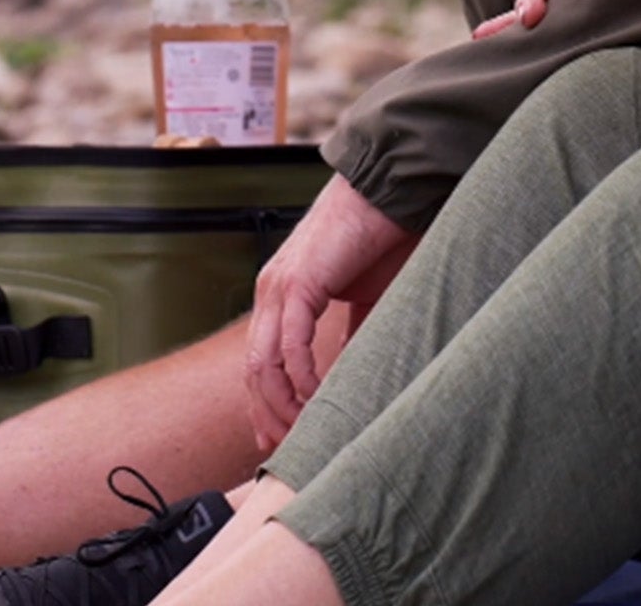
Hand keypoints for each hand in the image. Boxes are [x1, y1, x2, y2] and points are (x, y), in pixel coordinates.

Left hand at [244, 174, 417, 451]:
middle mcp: (270, 293)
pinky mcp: (298, 283)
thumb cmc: (378, 239)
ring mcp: (279, 287)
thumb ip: (352, 334)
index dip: (266, 403)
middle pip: (254, 370)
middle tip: (285, 448)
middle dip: (268, 414)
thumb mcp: (362, 298)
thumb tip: (352, 373)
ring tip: (305, 430)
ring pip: (264, 363)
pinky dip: (302, 376)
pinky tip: (318, 397)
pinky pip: (290, 343)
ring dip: (282, 403)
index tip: (278, 437)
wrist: (387, 193)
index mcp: (280, 296)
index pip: (260, 362)